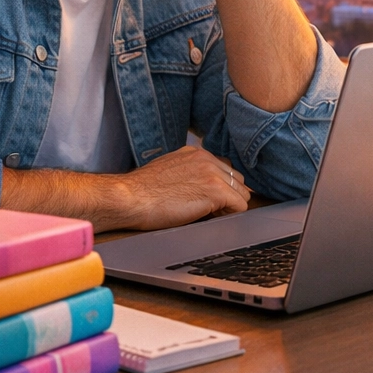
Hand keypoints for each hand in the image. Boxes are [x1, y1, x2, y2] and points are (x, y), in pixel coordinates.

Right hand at [116, 146, 250, 230]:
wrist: (131, 197)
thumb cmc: (142, 191)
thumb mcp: (168, 170)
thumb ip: (187, 172)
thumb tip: (197, 187)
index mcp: (196, 153)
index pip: (224, 169)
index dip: (221, 188)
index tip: (210, 202)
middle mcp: (207, 158)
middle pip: (237, 180)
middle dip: (229, 197)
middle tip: (210, 211)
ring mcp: (213, 173)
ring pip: (242, 193)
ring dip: (230, 207)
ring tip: (209, 216)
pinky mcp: (215, 191)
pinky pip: (240, 206)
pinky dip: (230, 216)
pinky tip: (212, 219)